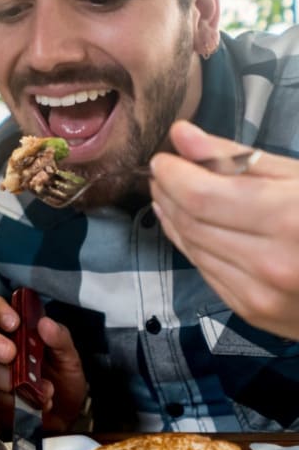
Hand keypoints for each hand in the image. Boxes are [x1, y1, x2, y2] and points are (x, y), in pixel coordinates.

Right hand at [0, 294, 87, 435]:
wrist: (63, 421)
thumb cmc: (63, 383)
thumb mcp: (69, 359)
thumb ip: (60, 339)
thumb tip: (45, 323)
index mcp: (15, 330)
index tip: (13, 321)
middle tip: (11, 353)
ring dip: (15, 380)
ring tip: (44, 389)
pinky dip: (19, 400)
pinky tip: (38, 403)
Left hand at [150, 119, 298, 338]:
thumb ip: (236, 158)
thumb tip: (181, 135)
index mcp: (289, 219)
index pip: (201, 196)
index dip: (172, 174)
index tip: (164, 157)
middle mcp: (271, 264)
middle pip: (192, 223)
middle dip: (169, 193)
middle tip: (164, 172)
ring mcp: (261, 296)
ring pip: (193, 249)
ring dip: (173, 218)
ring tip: (170, 193)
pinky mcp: (253, 313)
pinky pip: (206, 272)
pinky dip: (191, 245)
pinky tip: (188, 225)